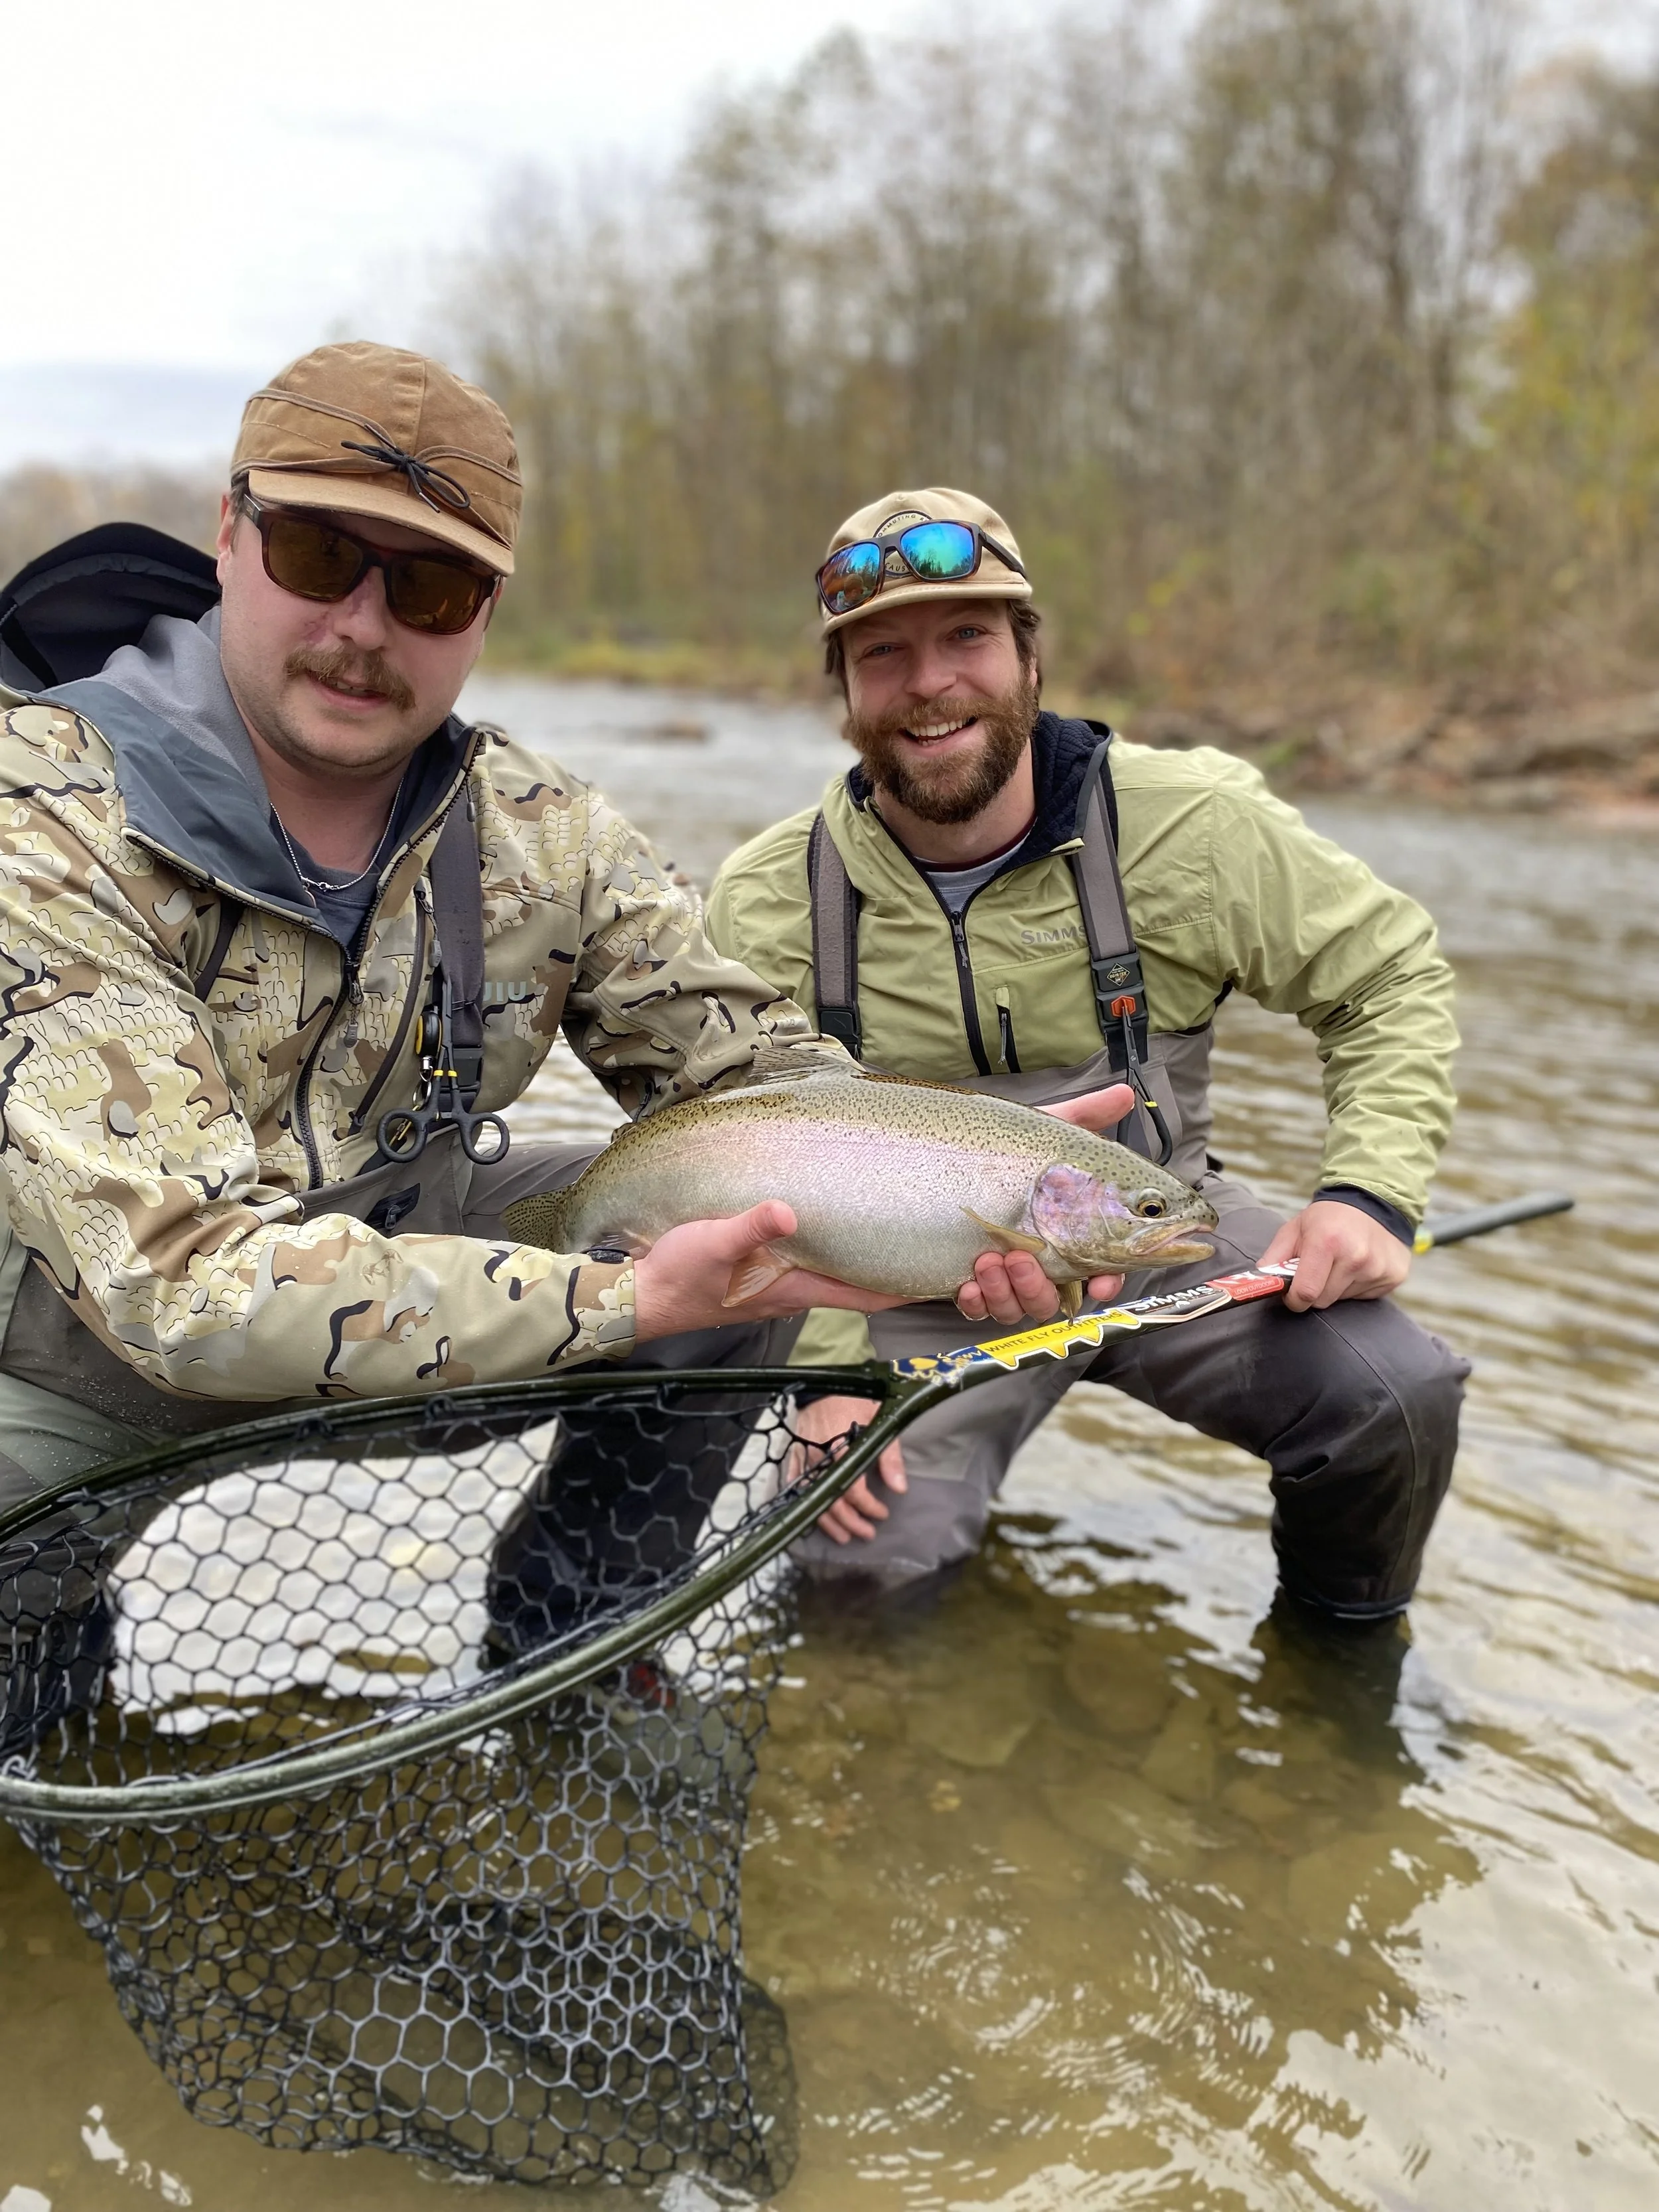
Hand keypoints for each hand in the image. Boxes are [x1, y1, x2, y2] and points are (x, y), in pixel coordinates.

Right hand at [632, 1202, 906, 1343]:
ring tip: (888, 1232)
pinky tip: (827, 1230)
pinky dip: (829, 1253)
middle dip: (891, 1271)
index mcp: (794, 1288)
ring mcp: (776, 1288)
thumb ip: (751, 1226)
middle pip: (857, 1286)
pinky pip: (806, 1267)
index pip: (864, 1295)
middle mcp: (793, 1292)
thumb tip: (786, 1210)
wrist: (641, 1299)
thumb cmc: (679, 1275)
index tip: (940, 1278)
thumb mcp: (714, 1242)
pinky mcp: (758, 1279)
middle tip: (925, 1246)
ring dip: (861, 1261)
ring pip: (833, 1276)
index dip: (904, 1289)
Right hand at [787, 1395, 906, 1542]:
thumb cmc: (856, 1401)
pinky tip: (811, 1515)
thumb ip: (889, 1457)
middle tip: (866, 1534)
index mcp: (842, 1450)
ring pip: (812, 1498)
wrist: (825, 1383)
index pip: (854, 1490)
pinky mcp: (794, 1455)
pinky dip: (802, 1502)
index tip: (882, 1514)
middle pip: (833, 1500)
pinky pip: (795, 1484)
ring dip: (828, 1521)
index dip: (868, 1507)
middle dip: (850, 1522)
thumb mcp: (879, 1423)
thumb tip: (899, 1488)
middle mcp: (820, 1459)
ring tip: (843, 1536)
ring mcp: (804, 1458)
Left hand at [951, 1082, 1135, 1326]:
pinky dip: (976, 1302)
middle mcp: (1024, 1252)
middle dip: (1041, 1287)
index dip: (1104, 1279)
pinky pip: (975, 1310)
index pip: (1090, 1264)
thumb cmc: (966, 1147)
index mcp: (1050, 1227)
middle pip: (1052, 1295)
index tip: (1101, 1282)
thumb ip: (1079, 1117)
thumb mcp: (1026, 1132)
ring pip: (1016, 1308)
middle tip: (1022, 1257)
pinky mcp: (952, 1282)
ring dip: (1008, 1294)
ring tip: (987, 1261)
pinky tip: (966, 1284)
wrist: (884, 1170)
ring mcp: (989, 1271)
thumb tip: (1124, 1095)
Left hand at [1259, 1200, 1411, 1311]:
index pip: (1306, 1293)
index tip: (1293, 1294)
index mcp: (1327, 1243)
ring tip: (1341, 1263)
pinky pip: (1365, 1297)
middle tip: (1318, 1269)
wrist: (1374, 1200)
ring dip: (1336, 1287)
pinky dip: (1357, 1286)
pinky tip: (1359, 1265)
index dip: (1294, 1299)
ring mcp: (1378, 1268)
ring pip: (1343, 1300)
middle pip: (1323, 1300)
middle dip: (1314, 1291)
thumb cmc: (1328, 1217)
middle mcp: (1356, 1257)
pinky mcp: (1394, 1276)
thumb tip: (1260, 1283)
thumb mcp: (1296, 1228)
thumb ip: (1274, 1257)